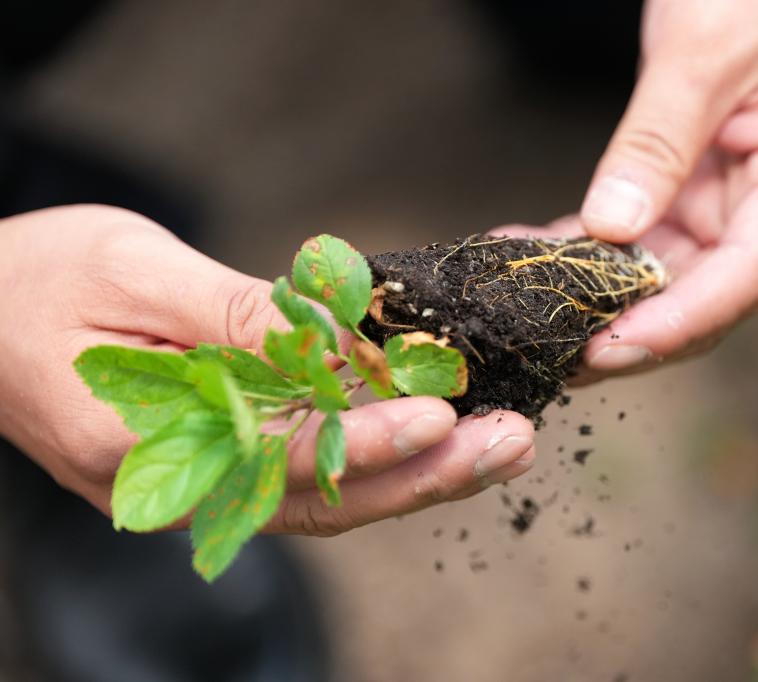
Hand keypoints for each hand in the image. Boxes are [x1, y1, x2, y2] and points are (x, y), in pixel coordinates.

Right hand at [0, 205, 534, 532]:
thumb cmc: (39, 280)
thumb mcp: (135, 272)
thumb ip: (236, 316)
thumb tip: (336, 335)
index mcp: (145, 445)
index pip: (277, 457)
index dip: (364, 439)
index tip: (439, 412)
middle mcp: (185, 483)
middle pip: (326, 498)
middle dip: (426, 474)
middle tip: (513, 441)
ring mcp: (208, 479)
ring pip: (332, 493)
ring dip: (422, 471)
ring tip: (505, 440)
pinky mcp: (228, 457)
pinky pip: (315, 466)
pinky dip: (384, 451)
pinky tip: (447, 429)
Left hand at [532, 0, 757, 375]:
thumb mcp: (705, 51)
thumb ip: (658, 141)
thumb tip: (612, 227)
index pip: (746, 274)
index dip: (676, 322)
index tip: (609, 350)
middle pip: (706, 295)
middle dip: (628, 329)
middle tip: (551, 354)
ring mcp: (741, 204)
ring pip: (667, 278)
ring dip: (597, 297)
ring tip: (523, 312)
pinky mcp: (701, 194)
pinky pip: (644, 239)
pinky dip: (588, 250)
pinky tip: (528, 254)